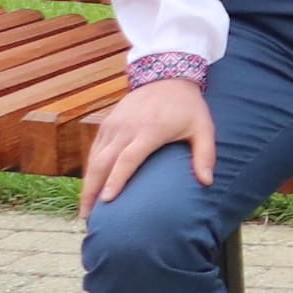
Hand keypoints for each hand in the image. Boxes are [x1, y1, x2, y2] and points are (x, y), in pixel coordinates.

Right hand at [85, 76, 211, 204]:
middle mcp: (126, 128)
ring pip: (94, 158)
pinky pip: (94, 149)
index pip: (128, 159)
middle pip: (103, 162)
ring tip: (86, 209)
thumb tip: (207, 182)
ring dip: (87, 183)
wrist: (167, 76)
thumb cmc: (188, 107)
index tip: (107, 201)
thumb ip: (205, 154)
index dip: (116, 180)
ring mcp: (113, 125)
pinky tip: (90, 187)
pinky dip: (90, 169)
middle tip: (88, 216)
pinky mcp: (107, 123)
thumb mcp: (203, 127)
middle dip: (92, 190)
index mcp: (150, 131)